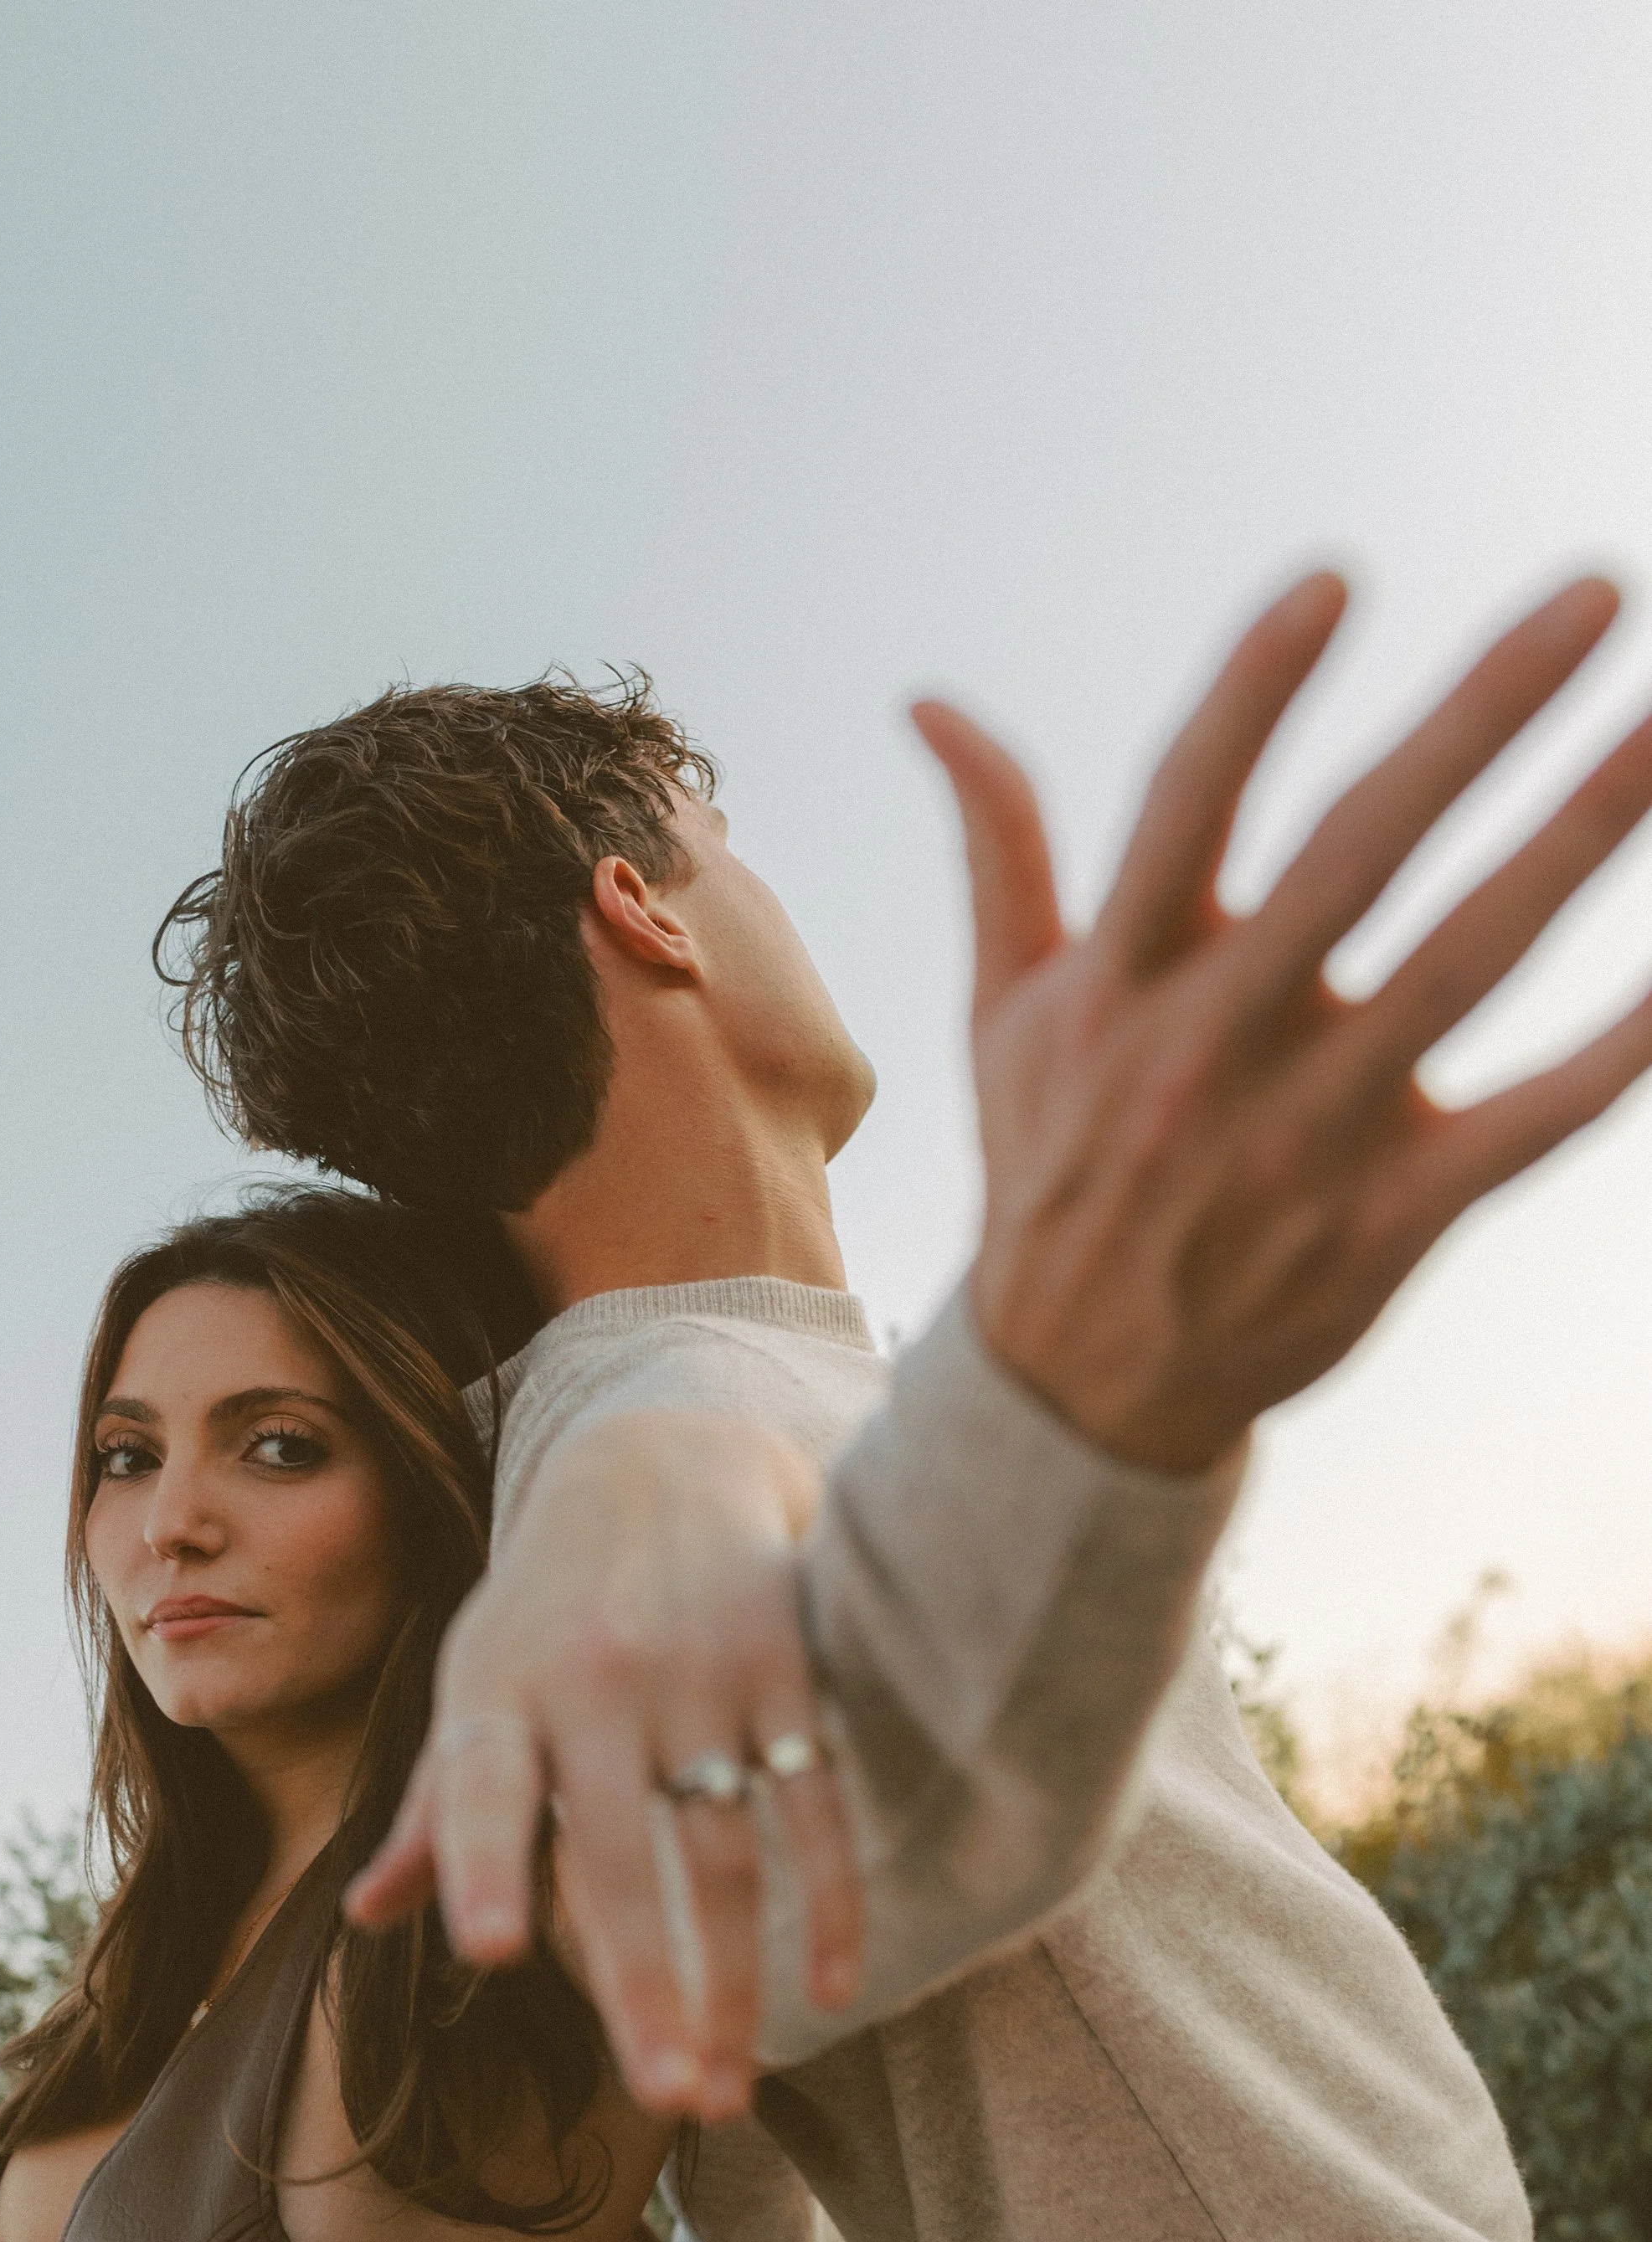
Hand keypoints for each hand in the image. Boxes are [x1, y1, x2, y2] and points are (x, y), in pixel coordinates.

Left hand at [346, 1410, 863, 2115]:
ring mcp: (700, 1676)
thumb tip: (370, 1918)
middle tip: (667, 2105)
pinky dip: (832, 1903)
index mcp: (499, 1694)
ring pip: (726, 1855)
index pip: (484, 1789)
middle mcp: (596, 1682)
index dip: (487, 1866)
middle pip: (624, 1856)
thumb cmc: (548, 1604)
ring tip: (723, 2094)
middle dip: (643, 1988)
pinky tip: (832, 1993)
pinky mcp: (787, 1669)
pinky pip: (816, 1808)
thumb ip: (433, 1807)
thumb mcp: (472, 1681)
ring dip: (736, 1984)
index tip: (492, 1954)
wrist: (662, 1460)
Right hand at [921, 571, 1651, 1473]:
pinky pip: (1530, 1121)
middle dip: (1481, 717)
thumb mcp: (1006, 1016)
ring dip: (1578, 838)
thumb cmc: (1057, 1168)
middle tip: (1597, 591)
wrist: (1082, 1389)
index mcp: (1124, 984)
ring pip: (1465, 964)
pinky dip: (1619, 1050)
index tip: (1337, 579)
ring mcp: (1311, 1135)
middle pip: (1360, 854)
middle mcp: (1218, 1046)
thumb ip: (998, 849)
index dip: (1256, 695)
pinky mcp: (1392, 1218)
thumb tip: (931, 705)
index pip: (1186, 807)